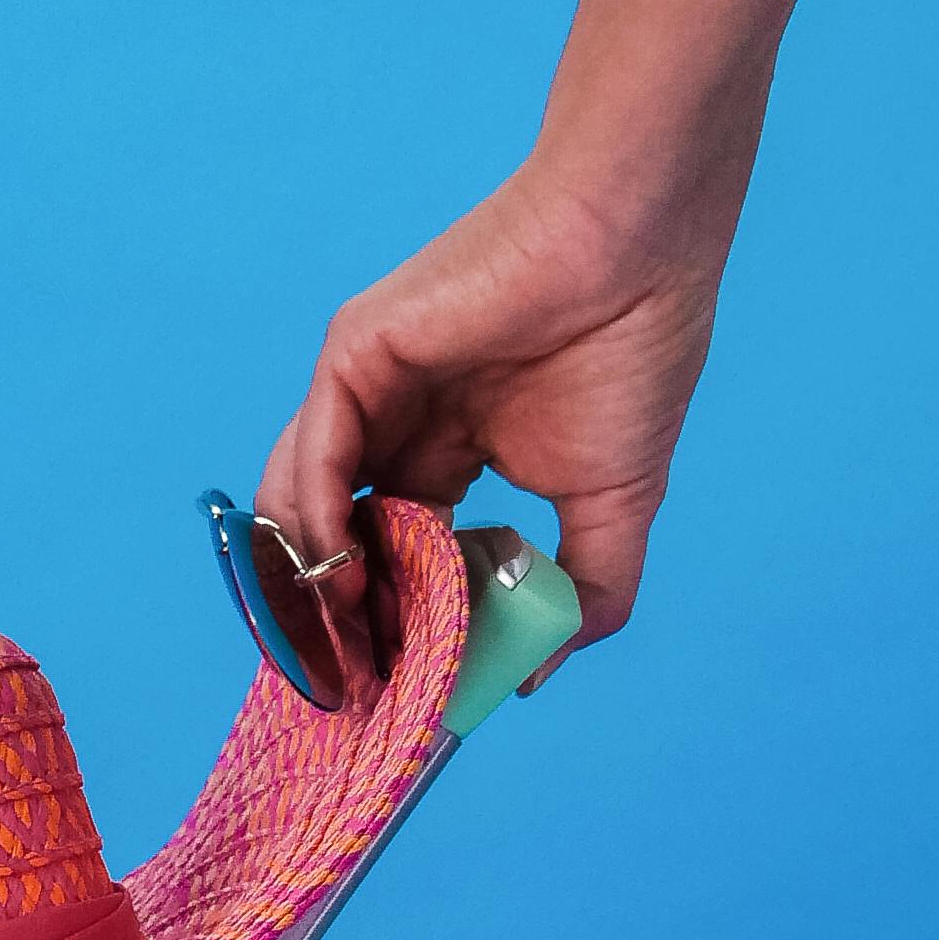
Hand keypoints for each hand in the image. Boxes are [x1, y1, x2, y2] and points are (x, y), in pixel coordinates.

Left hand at [253, 145, 743, 655]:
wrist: (638, 246)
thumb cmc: (635, 350)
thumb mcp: (613, 503)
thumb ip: (578, 591)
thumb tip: (535, 671)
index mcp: (449, 456)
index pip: (392, 556)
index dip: (389, 624)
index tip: (390, 693)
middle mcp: (397, 427)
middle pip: (335, 540)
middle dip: (335, 622)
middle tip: (347, 691)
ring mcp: (369, 392)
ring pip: (301, 504)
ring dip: (310, 585)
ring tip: (338, 646)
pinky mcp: (353, 356)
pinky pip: (309, 454)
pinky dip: (311, 522)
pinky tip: (338, 575)